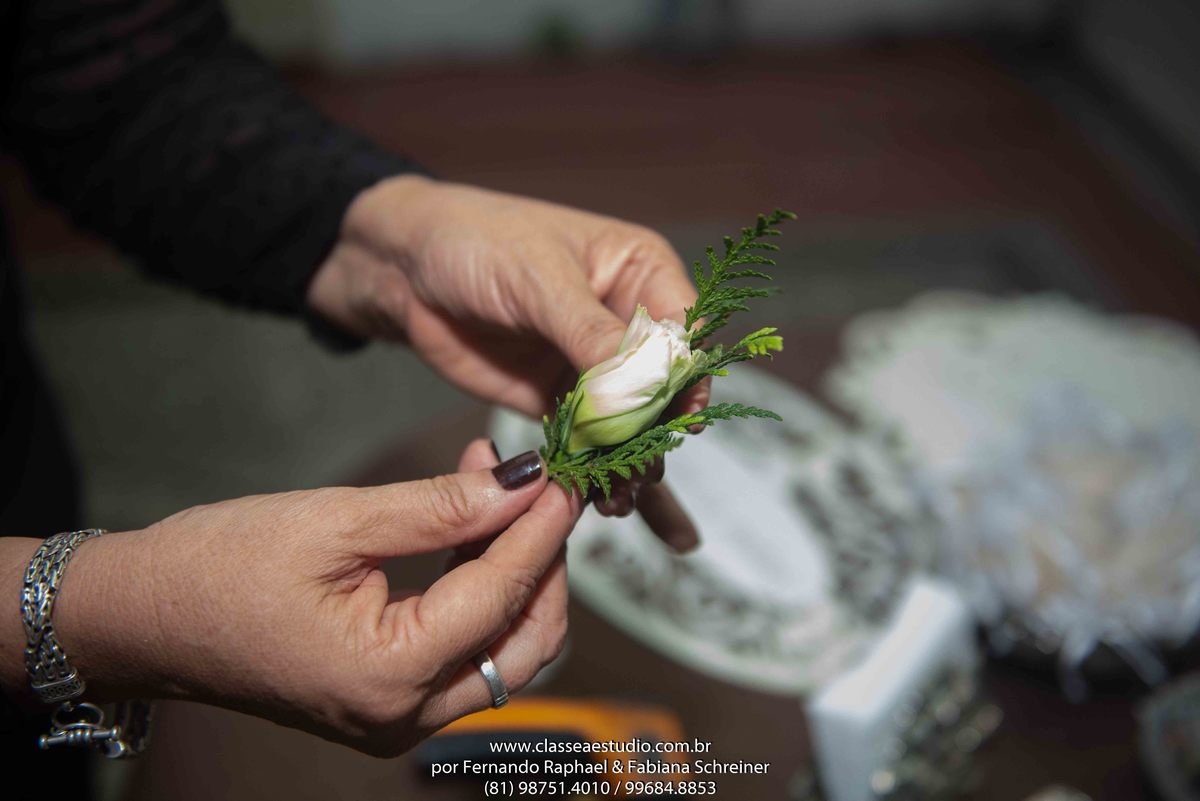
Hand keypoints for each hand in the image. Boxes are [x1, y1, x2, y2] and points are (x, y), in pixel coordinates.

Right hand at [0, 443, 574, 755]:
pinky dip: (479, 593)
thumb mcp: (336, 522)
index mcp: (389, 675)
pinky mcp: (388, 702)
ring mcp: (397, 718)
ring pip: (503, 653)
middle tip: (537, 487)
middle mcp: (404, 716)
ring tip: (497, 487)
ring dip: (515, 573)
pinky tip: (470, 525)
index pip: (500, 595)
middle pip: (524, 644)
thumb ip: (440, 507)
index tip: (564, 474)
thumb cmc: (220, 566)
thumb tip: (523, 482)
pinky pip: (463, 653)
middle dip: (543, 563)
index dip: (539, 529)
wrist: (143, 616)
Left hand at [308, 177, 704, 548]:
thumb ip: (592, 336)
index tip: (675, 422)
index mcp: (640, 271)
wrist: (401, 267)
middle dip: (656, 432)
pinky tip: (604, 500)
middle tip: (639, 471)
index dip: (685, 379)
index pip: (684, 333)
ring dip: (629, 460)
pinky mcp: (558, 399)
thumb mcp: (539, 279)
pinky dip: (596, 470)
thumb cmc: (474, 240)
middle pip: (663, 387)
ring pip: (631, 422)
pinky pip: (590, 441)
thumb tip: (641, 389)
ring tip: (617, 495)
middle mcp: (626, 321)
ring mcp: (593, 365)